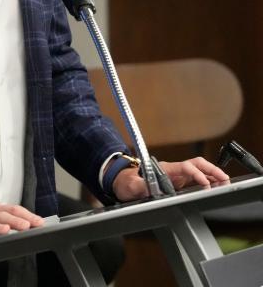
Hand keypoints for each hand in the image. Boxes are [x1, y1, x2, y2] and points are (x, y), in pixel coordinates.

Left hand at [112, 156, 229, 201]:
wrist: (124, 182)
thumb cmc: (128, 183)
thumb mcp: (131, 186)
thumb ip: (139, 186)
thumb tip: (146, 187)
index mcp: (164, 169)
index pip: (185, 168)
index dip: (196, 174)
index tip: (206, 183)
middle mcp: (173, 170)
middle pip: (196, 164)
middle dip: (211, 170)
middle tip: (225, 179)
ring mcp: (177, 175)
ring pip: (199, 170)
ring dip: (213, 174)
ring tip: (226, 182)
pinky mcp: (179, 181)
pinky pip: (197, 178)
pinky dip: (209, 180)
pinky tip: (216, 185)